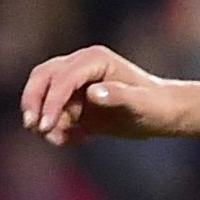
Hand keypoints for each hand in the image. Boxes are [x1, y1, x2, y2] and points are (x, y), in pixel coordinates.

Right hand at [21, 45, 184, 144]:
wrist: (165, 113)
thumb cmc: (157, 106)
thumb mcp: (142, 104)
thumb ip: (119, 97)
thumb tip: (92, 93)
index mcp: (94, 60)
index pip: (62, 78)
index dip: (51, 101)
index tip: (46, 126)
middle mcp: (81, 66)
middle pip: (42, 77)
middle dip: (34, 102)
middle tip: (34, 127)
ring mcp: (76, 82)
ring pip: (44, 95)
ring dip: (44, 117)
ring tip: (59, 139)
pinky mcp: (77, 101)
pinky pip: (56, 113)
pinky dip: (57, 127)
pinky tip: (75, 139)